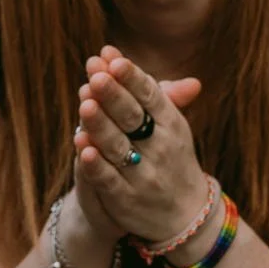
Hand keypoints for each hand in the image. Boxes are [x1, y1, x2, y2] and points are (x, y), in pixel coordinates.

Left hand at [73, 46, 207, 244]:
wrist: (186, 215)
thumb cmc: (170, 154)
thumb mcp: (169, 121)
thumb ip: (139, 88)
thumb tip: (110, 52)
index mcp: (172, 123)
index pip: (150, 95)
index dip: (131, 77)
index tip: (112, 57)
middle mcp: (161, 148)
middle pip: (133, 118)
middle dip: (114, 95)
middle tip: (95, 75)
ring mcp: (144, 175)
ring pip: (118, 147)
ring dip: (101, 126)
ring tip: (85, 104)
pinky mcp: (126, 200)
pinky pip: (109, 180)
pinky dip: (96, 164)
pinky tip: (82, 146)